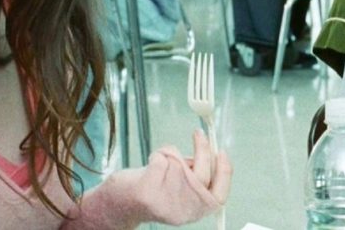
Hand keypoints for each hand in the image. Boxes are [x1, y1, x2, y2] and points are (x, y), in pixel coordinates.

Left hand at [107, 130, 231, 225]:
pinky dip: (157, 154)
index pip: (219, 196)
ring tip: (163, 159)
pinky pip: (162, 159)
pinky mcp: (148, 191)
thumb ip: (196, 178)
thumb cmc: (153, 191)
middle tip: (199, 134)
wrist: (119, 205)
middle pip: (202, 175)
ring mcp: (166, 202)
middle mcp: (183, 210)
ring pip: (180, 164)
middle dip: (202, 149)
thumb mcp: (181, 190)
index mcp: (195, 211)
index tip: (221, 152)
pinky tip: (151, 163)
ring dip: (172, 154)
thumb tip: (210, 152)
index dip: (224, 172)